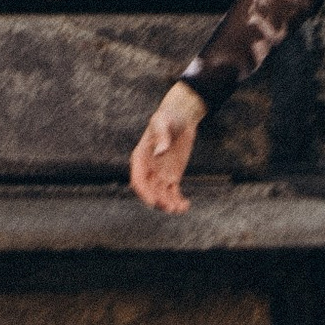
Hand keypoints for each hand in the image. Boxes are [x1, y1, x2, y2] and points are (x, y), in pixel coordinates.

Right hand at [131, 81, 204, 212]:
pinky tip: (186, 205)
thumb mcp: (162, 122)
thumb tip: (160, 152)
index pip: (138, 180)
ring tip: (179, 208)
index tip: (152, 201)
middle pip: (150, 192)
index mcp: (140, 158)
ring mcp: (160, 174)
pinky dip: (178, 201)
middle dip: (158, 201)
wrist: (181, 116)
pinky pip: (173, 192)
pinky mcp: (172, 176)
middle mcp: (148, 170)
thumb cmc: (168, 116)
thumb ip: (161, 136)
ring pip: (162, 195)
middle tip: (170, 207)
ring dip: (169, 204)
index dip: (144, 193)